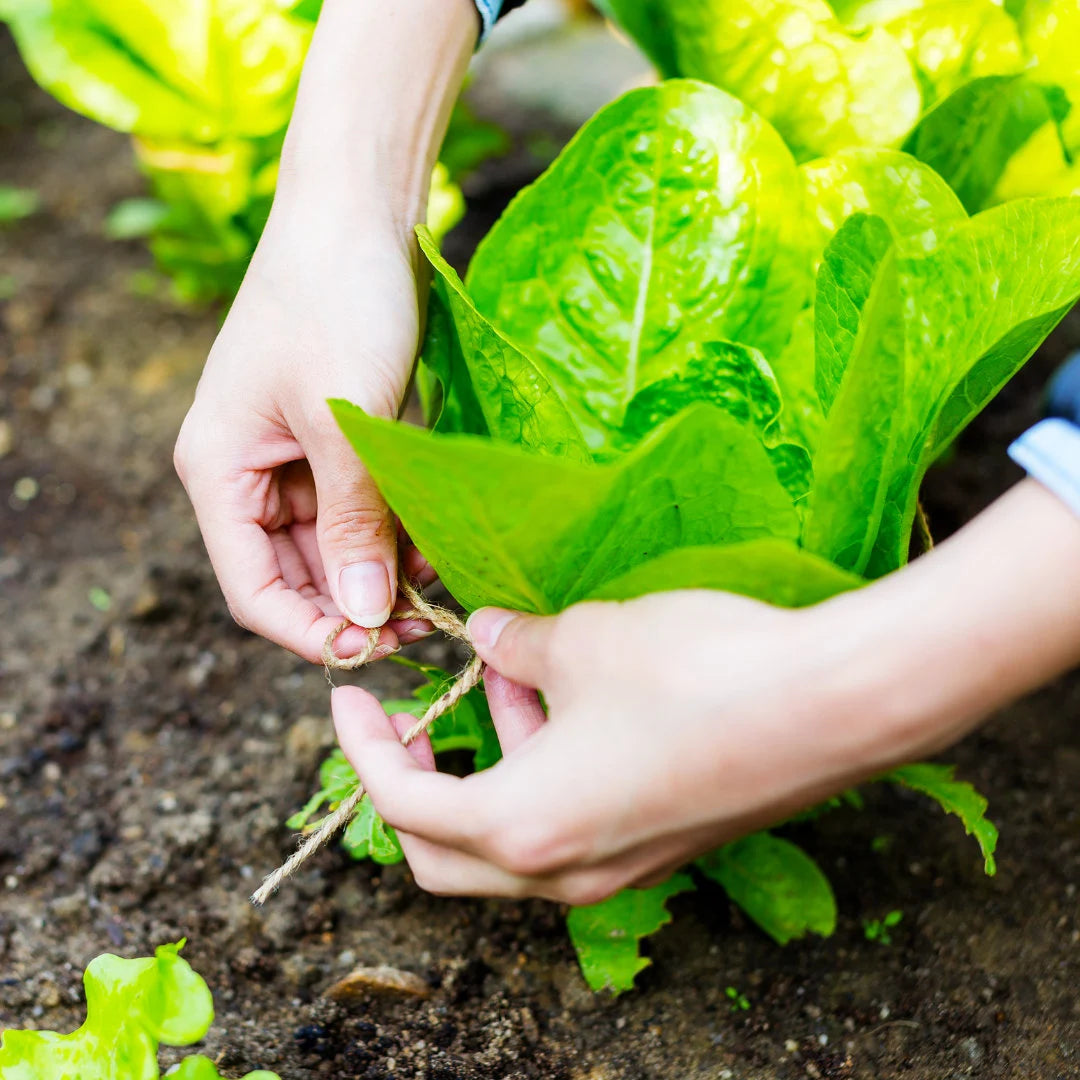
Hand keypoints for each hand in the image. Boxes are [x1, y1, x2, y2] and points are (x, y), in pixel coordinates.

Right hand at [174, 217, 431, 661]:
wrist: (362, 211)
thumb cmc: (337, 300)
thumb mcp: (345, 420)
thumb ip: (354, 522)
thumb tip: (363, 615)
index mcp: (220, 472)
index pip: (255, 591)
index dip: (313, 632)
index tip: (376, 648)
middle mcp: (250, 475)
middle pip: (298, 577)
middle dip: (357, 607)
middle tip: (425, 626)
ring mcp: (295, 458)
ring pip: (338, 549)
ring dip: (385, 575)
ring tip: (442, 584)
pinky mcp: (339, 442)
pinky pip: (364, 510)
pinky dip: (398, 533)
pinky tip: (440, 545)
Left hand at [333, 480, 1079, 902]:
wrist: (829, 704)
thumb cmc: (693, 673)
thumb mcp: (583, 641)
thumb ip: (517, 643)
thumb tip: (485, 634)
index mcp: (522, 827)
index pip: (402, 806)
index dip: (363, 747)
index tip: (349, 695)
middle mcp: (563, 870)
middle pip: (444, 854)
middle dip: (413, 785)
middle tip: (412, 718)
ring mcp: (618, 867)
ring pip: (511, 843)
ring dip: (490, 767)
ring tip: (503, 678)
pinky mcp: (661, 845)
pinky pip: (570, 828)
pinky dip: (542, 775)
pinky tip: (567, 701)